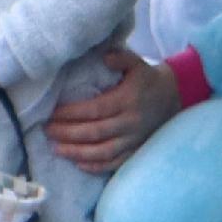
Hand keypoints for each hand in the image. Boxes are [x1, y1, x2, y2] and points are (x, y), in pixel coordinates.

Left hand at [44, 50, 178, 173]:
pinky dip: (96, 166)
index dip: (71, 114)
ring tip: (56, 148)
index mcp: (127, 100)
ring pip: (102, 152)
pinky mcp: (136, 150)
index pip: (94, 110)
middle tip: (47, 130)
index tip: (52, 113)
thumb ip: (120, 57)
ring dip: (77, 152)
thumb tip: (103, 56)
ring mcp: (134, 139)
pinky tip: (78, 163)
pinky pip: (114, 163)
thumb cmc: (147, 78)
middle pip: (94, 132)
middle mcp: (130, 122)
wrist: (174, 96)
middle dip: (67, 133)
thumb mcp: (136, 63)